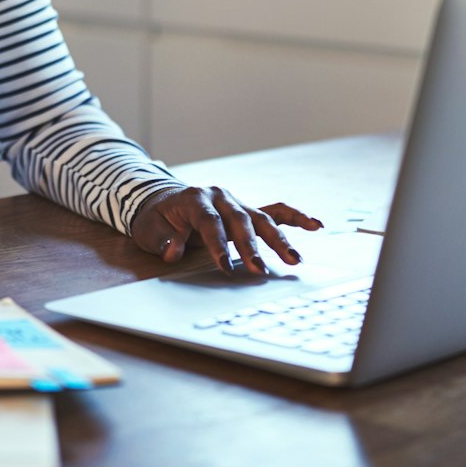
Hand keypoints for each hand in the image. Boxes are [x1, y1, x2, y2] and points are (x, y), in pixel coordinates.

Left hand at [129, 185, 323, 275]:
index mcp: (195, 198)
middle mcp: (220, 197)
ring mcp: (236, 202)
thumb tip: (173, 251)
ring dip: (278, 240)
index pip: (210, 223)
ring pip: (261, 219)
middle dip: (251, 246)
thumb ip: (163, 241)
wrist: (161, 202)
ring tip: (294, 260)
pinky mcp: (246, 211)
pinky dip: (295, 218)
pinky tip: (315, 226)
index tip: (226, 267)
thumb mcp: (149, 231)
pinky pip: (274, 212)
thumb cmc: (156, 220)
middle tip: (259, 269)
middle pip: (240, 221)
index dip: (217, 245)